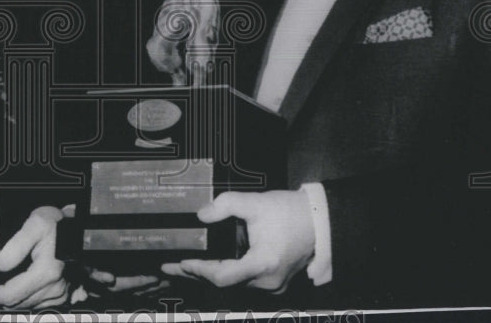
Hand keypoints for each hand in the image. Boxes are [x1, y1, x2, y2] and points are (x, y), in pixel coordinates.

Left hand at [0, 205, 72, 308]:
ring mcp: (58, 294)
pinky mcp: (61, 296)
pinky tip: (17, 285)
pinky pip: (35, 304)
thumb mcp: (35, 224)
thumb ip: (16, 246)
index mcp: (46, 272)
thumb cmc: (56, 225)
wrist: (79, 229)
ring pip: (24, 305)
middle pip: (15, 303)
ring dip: (10, 298)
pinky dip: (23, 298)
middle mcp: (54, 288)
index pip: (9, 295)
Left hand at [161, 190, 314, 293]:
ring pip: (234, 286)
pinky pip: (244, 283)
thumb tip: (202, 214)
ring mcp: (273, 286)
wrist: (320, 222)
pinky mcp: (275, 283)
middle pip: (224, 284)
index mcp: (262, 264)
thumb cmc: (291, 212)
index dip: (200, 271)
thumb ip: (226, 205)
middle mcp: (267, 282)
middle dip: (196, 275)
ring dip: (209, 276)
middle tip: (170, 267)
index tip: (182, 261)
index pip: (222, 277)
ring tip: (184, 268)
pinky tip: (210, 268)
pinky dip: (225, 276)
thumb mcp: (256, 203)